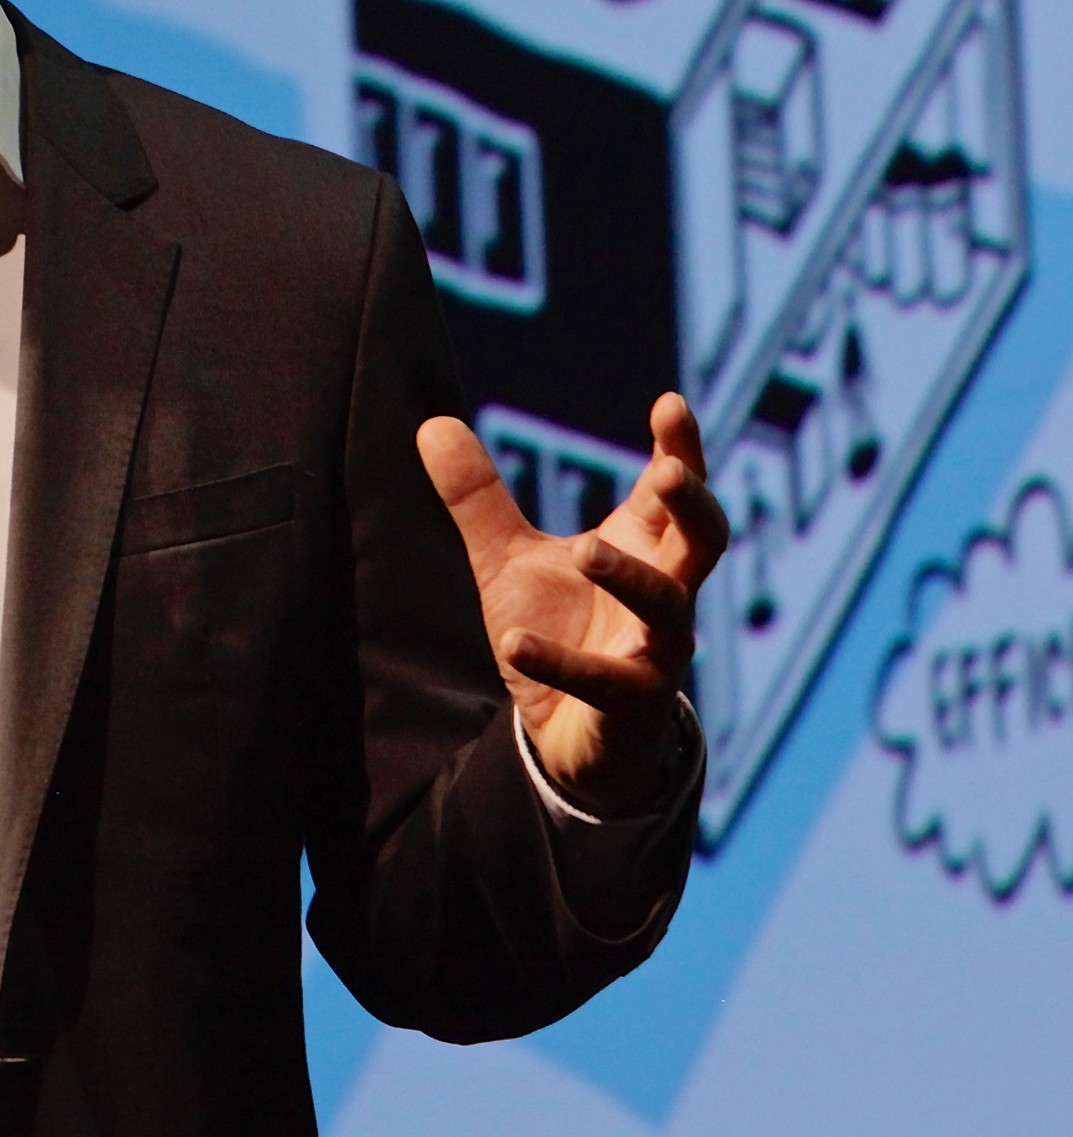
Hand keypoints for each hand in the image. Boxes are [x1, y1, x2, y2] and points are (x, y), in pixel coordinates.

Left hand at [417, 392, 728, 815]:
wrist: (566, 734)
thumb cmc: (559, 629)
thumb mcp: (506, 559)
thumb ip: (477, 498)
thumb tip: (431, 424)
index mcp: (644, 549)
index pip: (674, 492)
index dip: (681, 448)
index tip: (671, 402)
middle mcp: (664, 595)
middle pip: (705, 542)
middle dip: (694, 506)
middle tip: (669, 472)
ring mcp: (655, 653)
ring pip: (669, 609)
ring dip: (633, 578)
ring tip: (588, 549)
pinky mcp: (631, 707)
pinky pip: (605, 683)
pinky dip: (561, 661)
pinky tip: (513, 642)